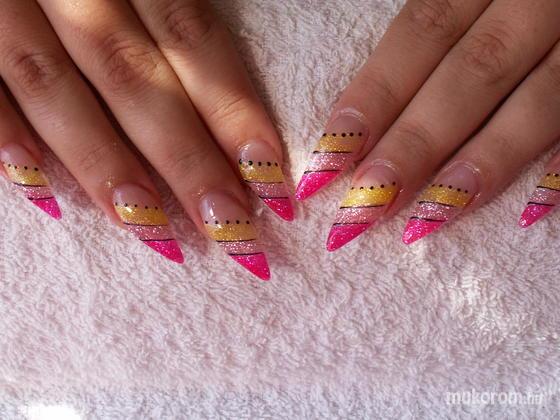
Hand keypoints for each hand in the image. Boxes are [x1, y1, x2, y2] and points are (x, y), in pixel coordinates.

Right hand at [0, 0, 294, 279]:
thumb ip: (176, 2)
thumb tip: (220, 69)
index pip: (192, 37)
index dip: (233, 111)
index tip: (271, 180)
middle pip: (135, 78)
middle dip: (185, 160)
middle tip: (231, 230)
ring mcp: (2, 0)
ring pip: (54, 87)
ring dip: (106, 164)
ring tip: (153, 230)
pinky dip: (4, 135)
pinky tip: (43, 193)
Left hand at [295, 0, 559, 249]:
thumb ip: (437, 26)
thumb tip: (360, 111)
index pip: (420, 35)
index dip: (371, 99)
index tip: (325, 162)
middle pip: (471, 75)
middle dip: (414, 145)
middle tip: (362, 209)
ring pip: (541, 101)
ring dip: (482, 164)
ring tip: (428, 220)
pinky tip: (535, 213)